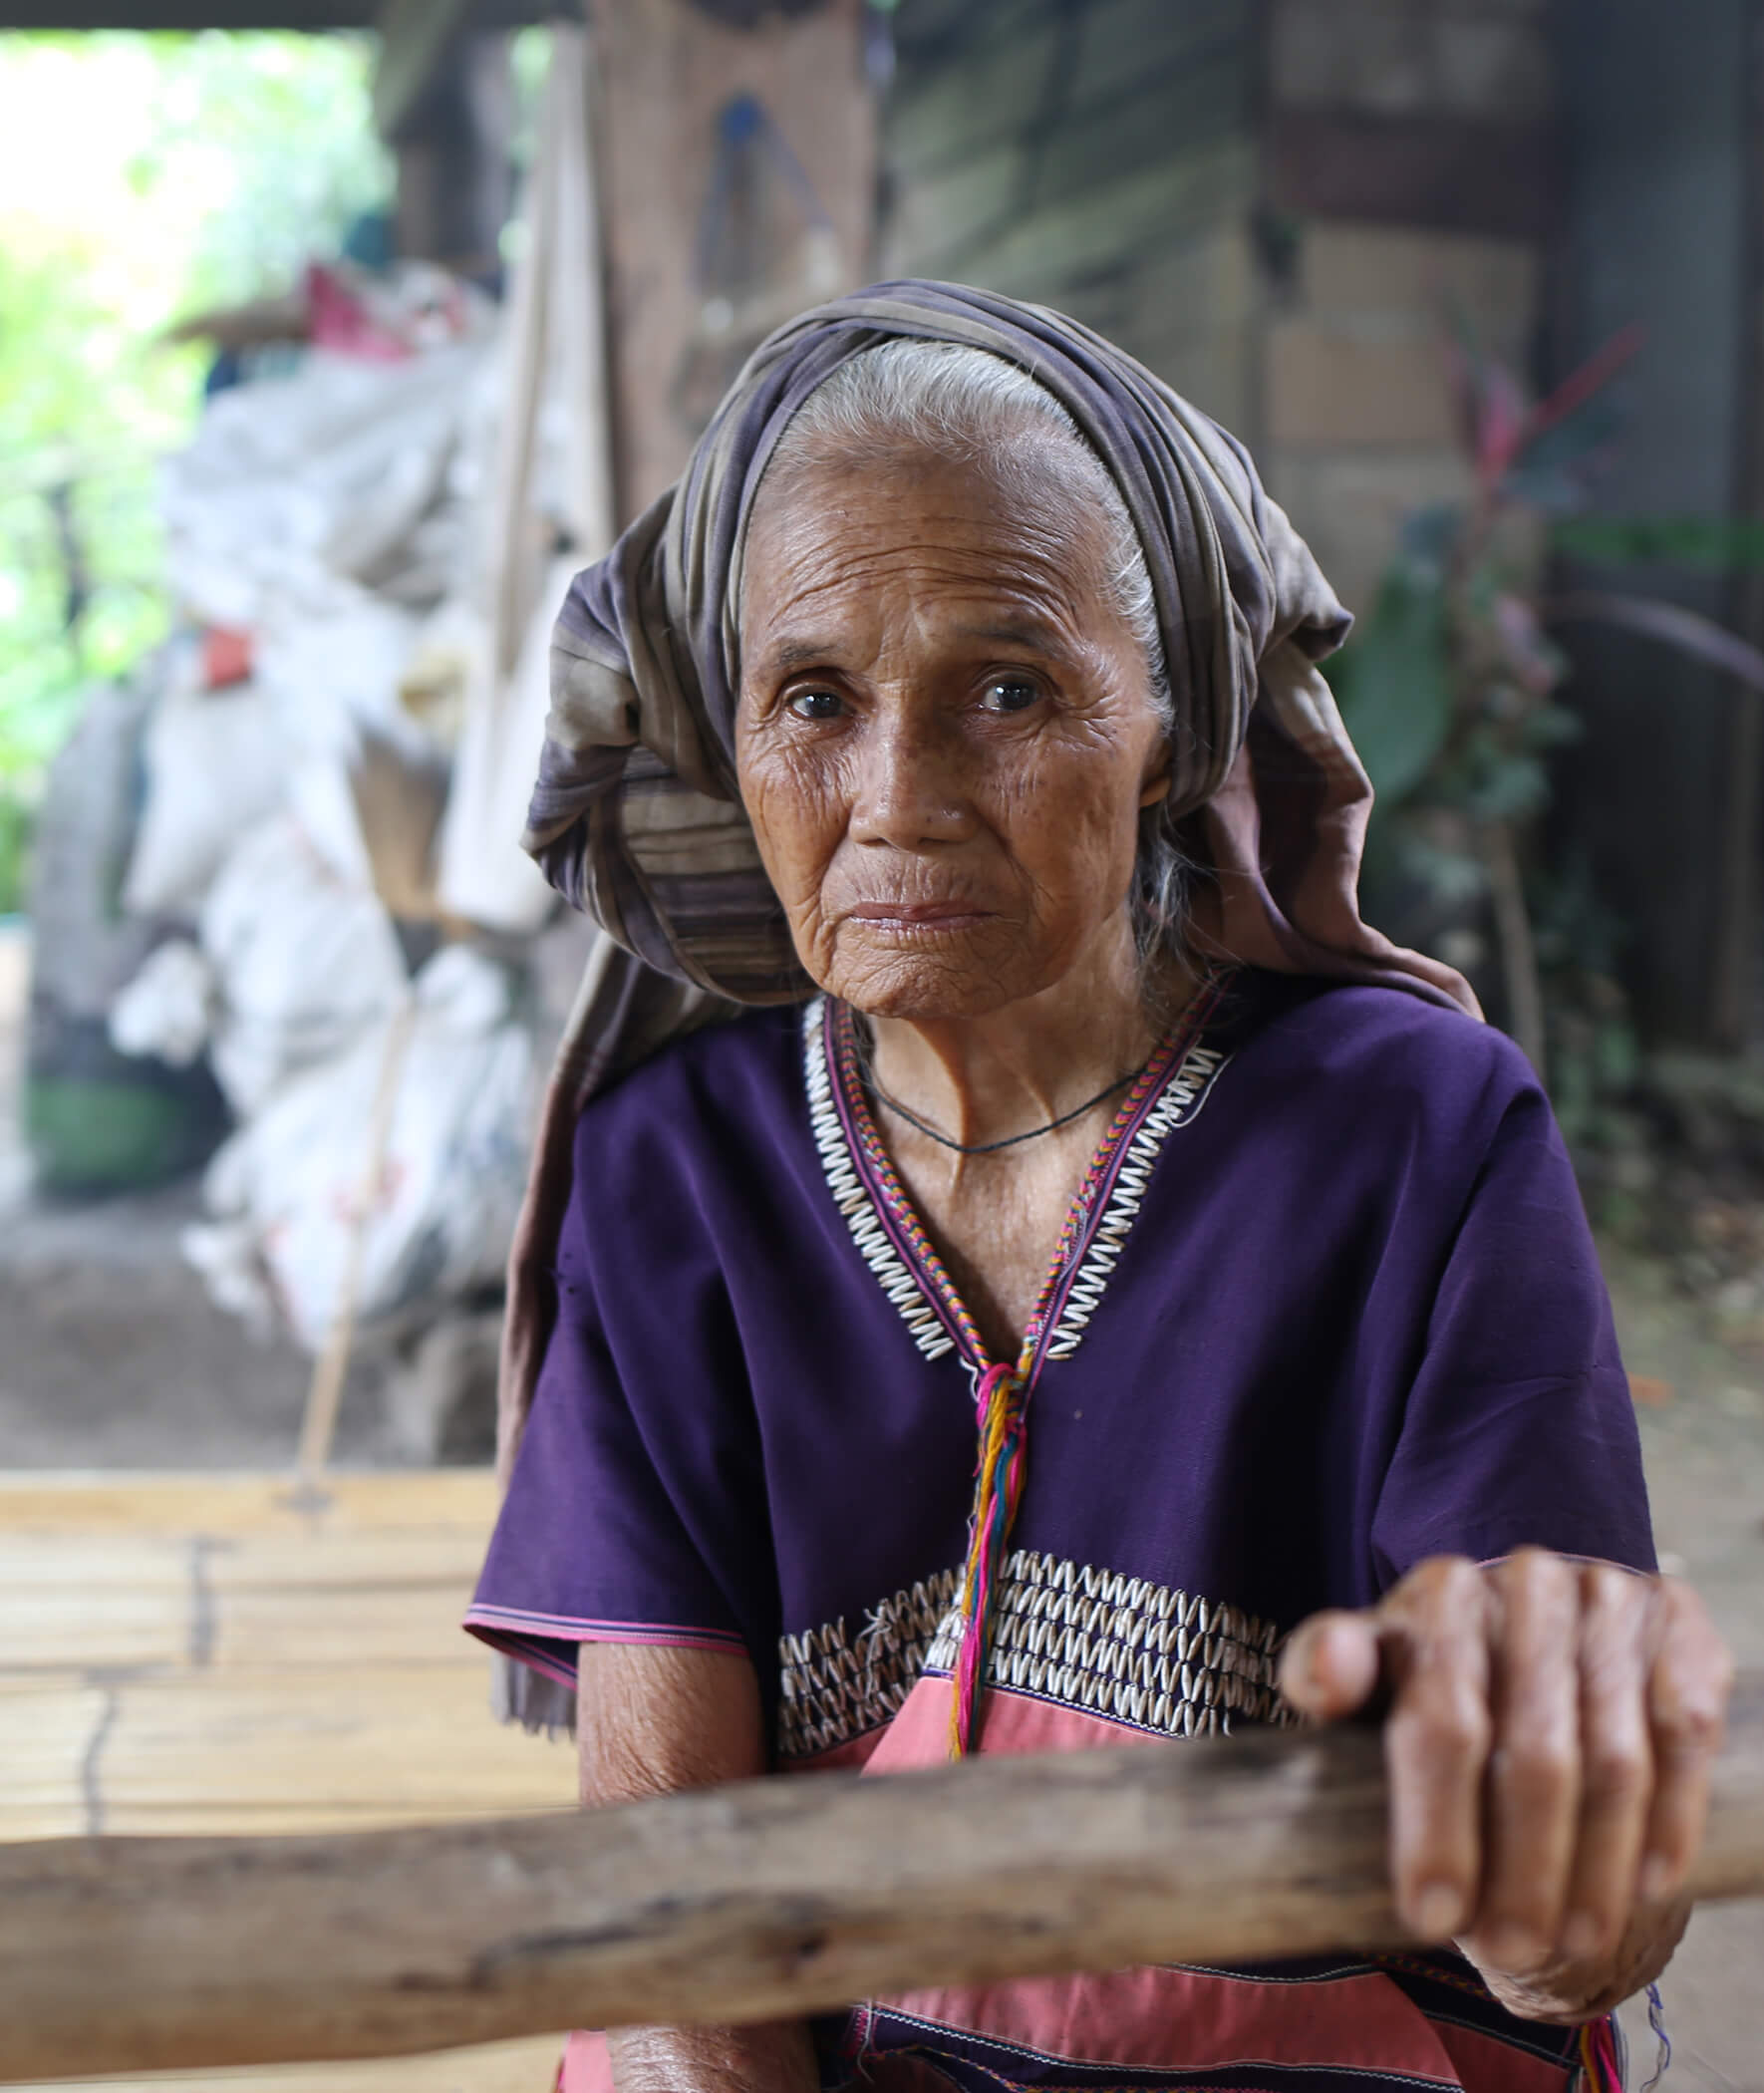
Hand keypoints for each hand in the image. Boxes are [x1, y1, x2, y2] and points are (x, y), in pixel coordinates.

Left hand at [1279, 1551, 1731, 2015]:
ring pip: (1614, 1759)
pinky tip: (1646, 1881)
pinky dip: (1670, 1815)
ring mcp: (1608, 1601)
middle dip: (1522, 1871)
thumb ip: (1327, 1669)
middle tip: (1509, 1948)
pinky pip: (1685, 1734)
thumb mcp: (1373, 1669)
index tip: (1431, 1916)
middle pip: (1533, 1755)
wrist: (1533, 1623)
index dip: (1437, 1829)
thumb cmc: (1437, 1667)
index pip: (1441, 1722)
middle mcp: (1526, 1585)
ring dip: (1596, 1866)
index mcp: (1440, 1594)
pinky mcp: (1676, 1627)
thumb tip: (1327, 1676)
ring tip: (1573, 1939)